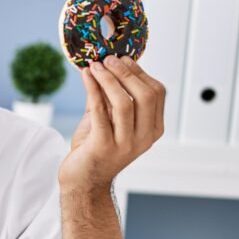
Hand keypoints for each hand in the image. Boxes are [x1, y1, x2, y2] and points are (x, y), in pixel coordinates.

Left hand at [58, 55, 164, 193]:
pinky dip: (93, 89)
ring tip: (95, 65)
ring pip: (124, 103)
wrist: (82, 181)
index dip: (140, 72)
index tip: (122, 58)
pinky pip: (100, 112)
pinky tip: (86, 77)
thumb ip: (111, 95)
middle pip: (145, 95)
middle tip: (107, 59)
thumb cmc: (95, 148)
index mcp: (153, 129)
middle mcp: (144, 138)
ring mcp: (125, 144)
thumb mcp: (109, 118)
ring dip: (108, 79)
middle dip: (125, 72)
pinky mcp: (104, 147)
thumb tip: (106, 63)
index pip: (156, 93)